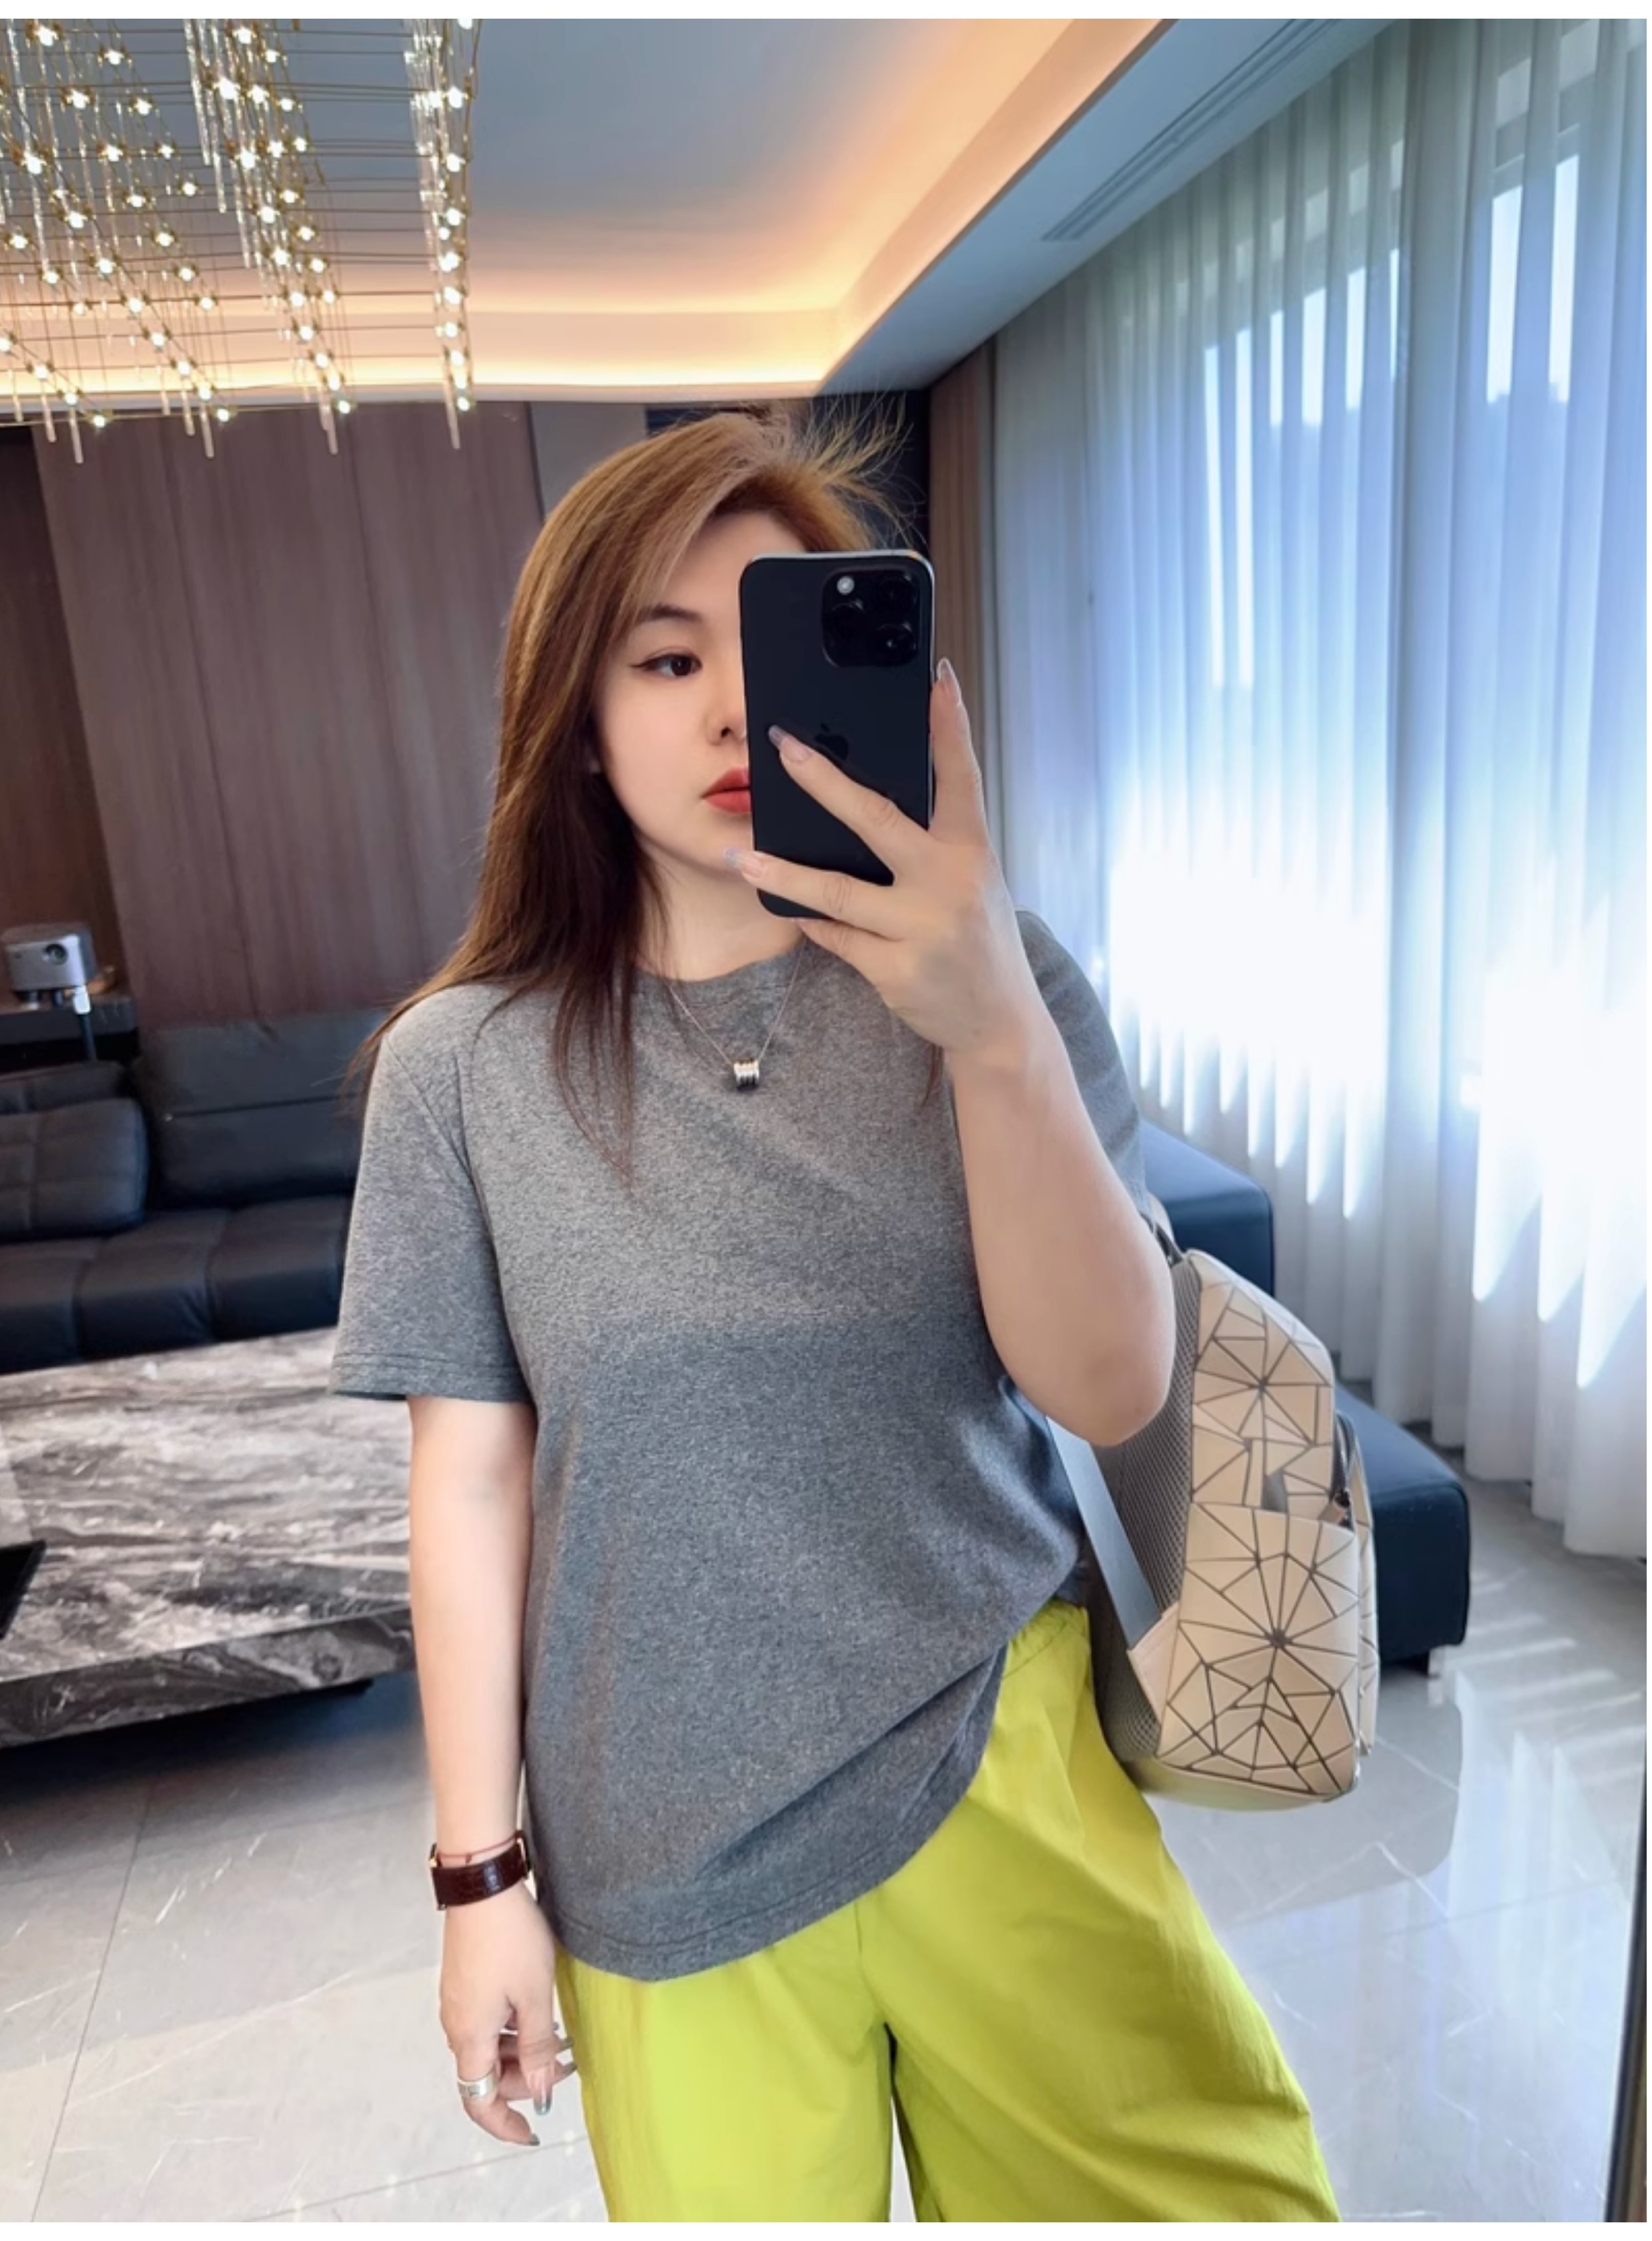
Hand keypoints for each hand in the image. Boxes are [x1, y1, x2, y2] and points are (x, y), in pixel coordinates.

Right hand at [439, 1881, 574, 2147]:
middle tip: (566, 2066)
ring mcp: (457, 2002)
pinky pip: (485, 2023)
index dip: (504, 2124)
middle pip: (485, 2076)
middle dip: (525, 2081)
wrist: (482, 1885)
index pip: (478, 2102)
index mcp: (470, 2037)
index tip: (533, 2132)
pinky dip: (511, 2030)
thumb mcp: (535, 1995)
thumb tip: (543, 2092)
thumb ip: (538, 2048)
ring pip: (487, 2048)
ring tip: (560, 2038)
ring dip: (521, 2053)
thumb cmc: (510, 1939)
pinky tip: (538, 2014)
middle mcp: (456, 2025)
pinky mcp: (463, 1982)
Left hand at [724, 660, 1045, 1065]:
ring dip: (782, 869)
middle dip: (823, 779)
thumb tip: (872, 800)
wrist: (998, 1022)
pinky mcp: (894, 968)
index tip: (936, 677)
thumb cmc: (978, 939)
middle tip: (781, 746)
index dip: (949, 725)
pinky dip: (811, 919)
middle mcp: (949, 883)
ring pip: (836, 889)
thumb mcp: (974, 881)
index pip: (960, 776)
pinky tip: (787, 905)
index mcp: (972, 851)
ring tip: (741, 854)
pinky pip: (836, 935)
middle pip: (876, 819)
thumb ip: (936, 843)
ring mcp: (920, 927)